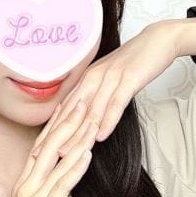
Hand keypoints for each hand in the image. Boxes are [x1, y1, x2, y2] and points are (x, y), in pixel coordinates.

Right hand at [0, 100, 97, 196]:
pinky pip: (62, 185)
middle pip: (48, 145)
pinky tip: (87, 153)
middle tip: (82, 99)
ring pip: (57, 160)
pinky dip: (75, 167)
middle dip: (66, 121)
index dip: (55, 123)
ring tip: (91, 118)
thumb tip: (60, 174)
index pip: (40, 145)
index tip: (67, 104)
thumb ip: (43, 189)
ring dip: (76, 138)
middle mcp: (26, 184)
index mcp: (23, 182)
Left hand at [33, 20, 179, 155]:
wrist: (158, 40)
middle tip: (41, 156)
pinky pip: (115, 102)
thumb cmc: (133, 62)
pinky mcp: (128, 78)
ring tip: (65, 153)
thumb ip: (96, 96)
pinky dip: (107, 120)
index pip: (65, 108)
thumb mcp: (109, 79)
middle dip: (55, 136)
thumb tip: (84, 118)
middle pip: (72, 111)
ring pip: (91, 110)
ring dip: (77, 133)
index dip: (50, 129)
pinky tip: (101, 136)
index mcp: (87, 79)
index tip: (37, 147)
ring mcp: (110, 77)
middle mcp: (93, 78)